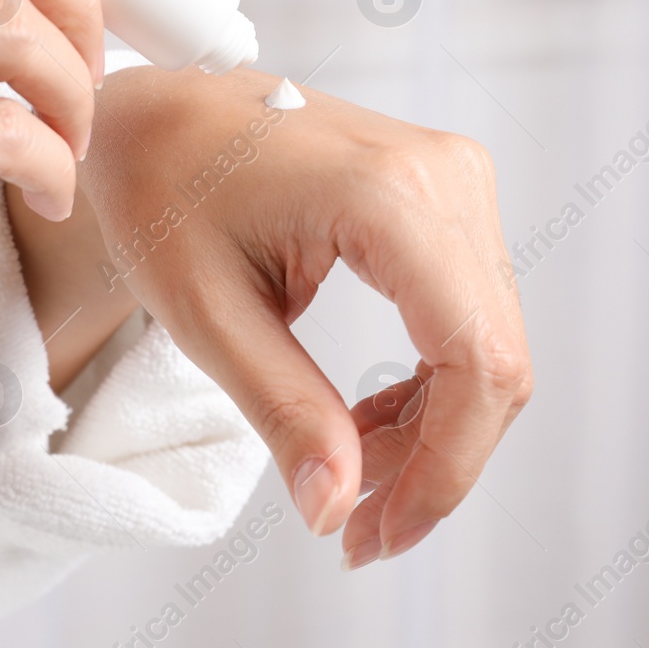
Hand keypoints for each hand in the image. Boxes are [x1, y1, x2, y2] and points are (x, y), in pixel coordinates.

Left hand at [79, 66, 530, 565]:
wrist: (154, 113)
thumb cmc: (160, 187)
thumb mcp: (206, 312)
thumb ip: (283, 409)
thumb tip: (335, 509)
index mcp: (388, 193)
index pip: (474, 358)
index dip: (445, 468)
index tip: (380, 534)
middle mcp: (444, 173)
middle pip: (494, 358)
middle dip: (438, 463)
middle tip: (362, 530)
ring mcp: (453, 175)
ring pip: (490, 343)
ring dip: (436, 429)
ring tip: (353, 474)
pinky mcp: (444, 191)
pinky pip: (470, 311)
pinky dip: (433, 382)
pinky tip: (370, 423)